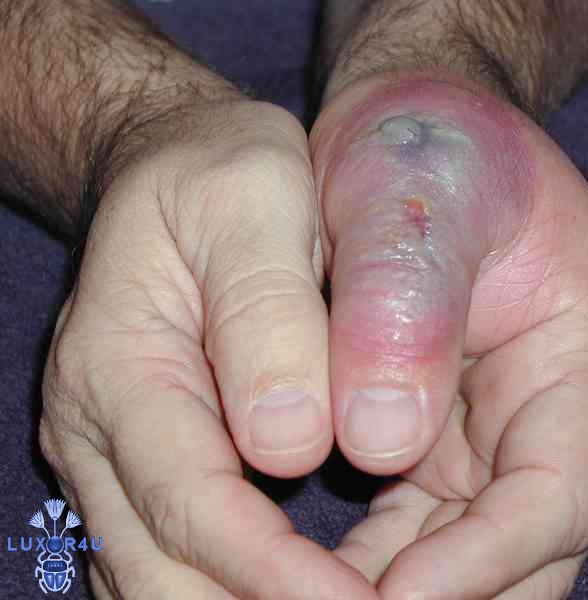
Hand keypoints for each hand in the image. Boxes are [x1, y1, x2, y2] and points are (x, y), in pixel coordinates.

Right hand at [40, 100, 376, 598]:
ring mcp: (117, 453)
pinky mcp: (147, 460)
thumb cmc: (223, 173)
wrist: (179, 164)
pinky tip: (302, 591)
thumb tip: (289, 446)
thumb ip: (268, 317)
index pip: (194, 506)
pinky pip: (174, 557)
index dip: (275, 575)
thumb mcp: (255, 204)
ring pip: (163, 580)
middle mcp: (100, 429)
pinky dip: (235, 589)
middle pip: (165, 574)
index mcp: (123, 367)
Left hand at [311, 74, 587, 598]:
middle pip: (521, 553)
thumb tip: (378, 440)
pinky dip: (368, 569)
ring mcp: (491, 440)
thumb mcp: (419, 199)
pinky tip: (305, 580)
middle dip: (444, 597)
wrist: (408, 129)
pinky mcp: (433, 445)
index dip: (483, 559)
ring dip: (391, 596)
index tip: (390, 595)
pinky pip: (412, 533)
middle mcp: (547, 418)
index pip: (557, 496)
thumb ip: (405, 306)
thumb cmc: (429, 147)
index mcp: (584, 362)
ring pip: (462, 557)